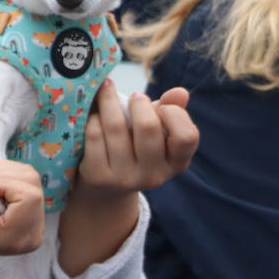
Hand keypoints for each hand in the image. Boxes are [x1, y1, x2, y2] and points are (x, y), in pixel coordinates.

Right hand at [0, 160, 44, 265]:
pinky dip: (5, 172)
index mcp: (14, 240)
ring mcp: (34, 219)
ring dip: (1, 173)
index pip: (28, 197)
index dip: (3, 184)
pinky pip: (25, 174)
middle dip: (0, 177)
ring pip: (29, 175)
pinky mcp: (31, 205)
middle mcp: (31, 232)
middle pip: (31, 184)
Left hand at [74, 83, 197, 198]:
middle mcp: (154, 175)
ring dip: (108, 101)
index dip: (174, 114)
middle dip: (139, 103)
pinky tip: (93, 114)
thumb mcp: (158, 133)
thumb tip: (180, 92)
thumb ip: (171, 110)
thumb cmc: (138, 148)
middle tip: (134, 96)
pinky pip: (94, 136)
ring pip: (115, 126)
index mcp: (176, 163)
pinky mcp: (99, 176)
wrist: (106, 187)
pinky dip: (92, 118)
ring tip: (106, 91)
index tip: (161, 107)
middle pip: (148, 126)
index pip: (186, 136)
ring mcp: (126, 178)